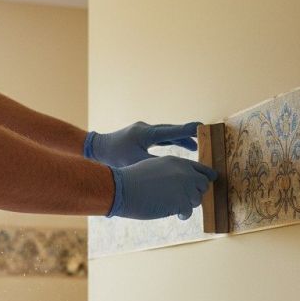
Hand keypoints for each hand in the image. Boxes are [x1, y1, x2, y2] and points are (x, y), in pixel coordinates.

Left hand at [86, 121, 200, 166]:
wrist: (97, 148)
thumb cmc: (114, 157)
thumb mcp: (135, 163)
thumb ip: (153, 166)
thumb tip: (171, 172)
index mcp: (146, 134)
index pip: (170, 132)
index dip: (185, 131)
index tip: (200, 127)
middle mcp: (146, 129)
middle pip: (171, 131)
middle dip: (187, 134)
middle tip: (202, 135)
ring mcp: (143, 131)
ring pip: (166, 134)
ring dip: (180, 139)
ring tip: (195, 146)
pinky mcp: (141, 136)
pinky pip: (161, 138)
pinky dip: (171, 142)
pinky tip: (180, 148)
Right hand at [108, 155, 216, 219]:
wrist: (122, 189)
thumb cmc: (133, 180)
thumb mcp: (155, 167)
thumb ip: (171, 172)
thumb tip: (184, 183)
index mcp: (178, 162)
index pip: (201, 169)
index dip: (205, 177)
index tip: (208, 183)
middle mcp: (184, 173)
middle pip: (203, 185)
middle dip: (195, 193)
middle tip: (184, 199)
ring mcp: (184, 187)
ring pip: (197, 200)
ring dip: (187, 205)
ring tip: (174, 206)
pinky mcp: (181, 203)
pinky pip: (188, 212)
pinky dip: (183, 215)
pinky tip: (175, 214)